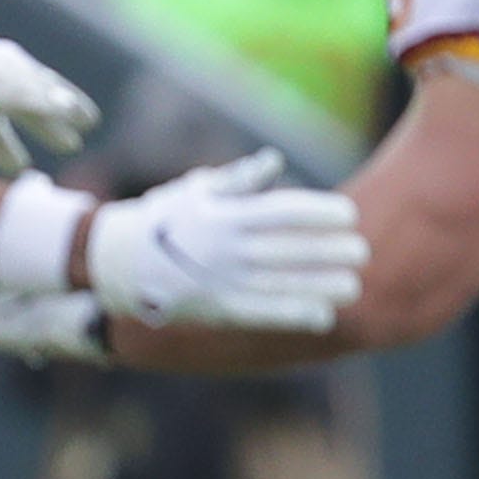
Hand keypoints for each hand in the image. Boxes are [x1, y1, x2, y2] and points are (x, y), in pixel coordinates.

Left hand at [0, 0, 97, 173]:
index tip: (91, 121)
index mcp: (17, 72)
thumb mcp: (14, 93)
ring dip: (7, 147)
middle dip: (49, 129)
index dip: (74, 107)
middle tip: (70, 146)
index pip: (53, 91)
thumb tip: (70, 108)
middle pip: (28, 110)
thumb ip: (42, 102)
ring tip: (19, 168)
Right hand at [84, 150, 365, 329]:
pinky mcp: (214, 309)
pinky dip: (291, 315)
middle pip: (288, 249)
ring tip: (354, 285)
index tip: (350, 214)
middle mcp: (224, 248)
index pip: (282, 211)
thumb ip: (239, 180)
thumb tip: (274, 162)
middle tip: (363, 251)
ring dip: (320, 285)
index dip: (320, 212)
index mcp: (223, 213)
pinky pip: (260, 314)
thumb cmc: (162, 218)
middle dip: (329, 250)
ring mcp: (219, 280)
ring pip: (280, 283)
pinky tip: (322, 316)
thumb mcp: (195, 189)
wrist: (115, 262)